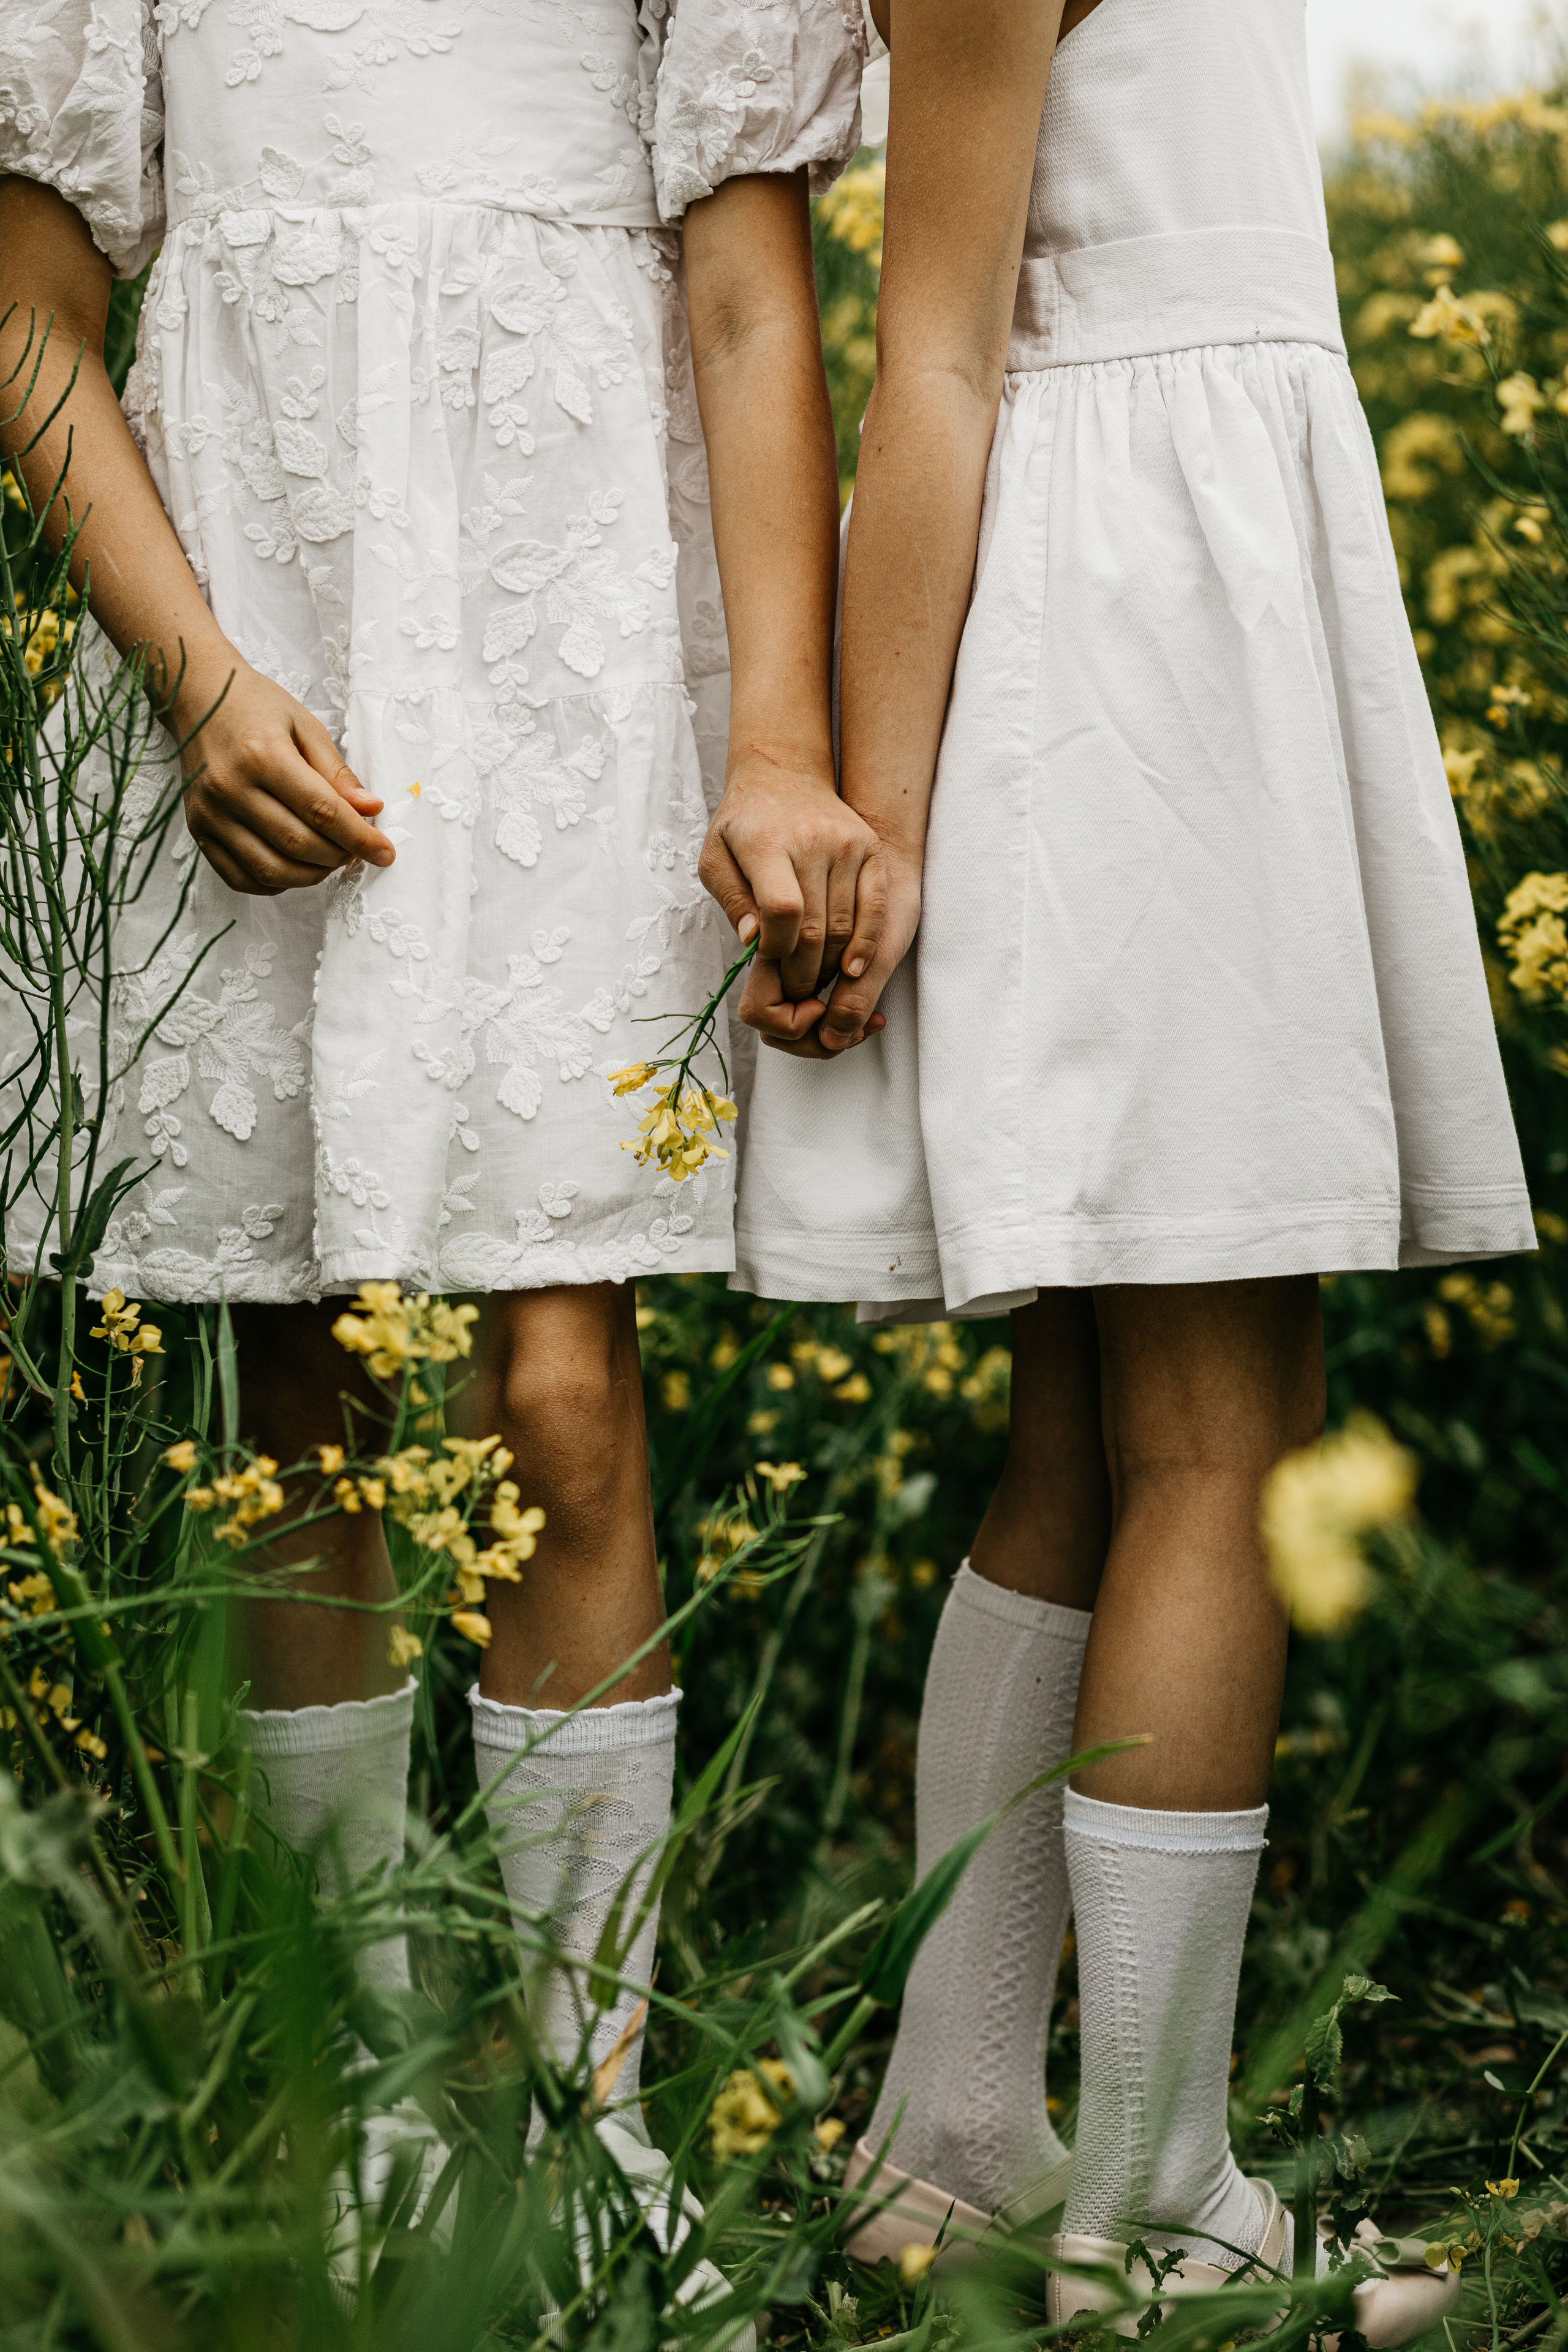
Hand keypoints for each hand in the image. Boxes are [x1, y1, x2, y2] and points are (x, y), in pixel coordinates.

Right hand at [170, 658, 394, 896]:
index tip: (385, 852)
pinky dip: (275, 883)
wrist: (197, 697)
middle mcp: (231, 788)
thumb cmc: (256, 706)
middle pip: (298, 845)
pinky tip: (295, 867)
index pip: (322, 812)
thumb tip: (371, 810)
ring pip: (271, 870)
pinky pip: (239, 878)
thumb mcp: (305, 725)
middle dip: (339, 856)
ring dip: (312, 875)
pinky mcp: (198, 830)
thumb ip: (337, 772)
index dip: (360, 838)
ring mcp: (210, 814)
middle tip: (356, 848)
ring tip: (330, 858)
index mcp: (263, 756)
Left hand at [698, 744, 886, 1004]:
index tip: (766, 958)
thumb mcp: (715, 858)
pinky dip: (866, 944)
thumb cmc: (743, 826)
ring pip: (845, 926)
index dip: (775, 947)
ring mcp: (847, 845)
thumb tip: (754, 943)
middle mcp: (813, 841)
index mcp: (768, 843)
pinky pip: (875, 908)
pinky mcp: (870, 850)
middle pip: (815, 927)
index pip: (782, 910)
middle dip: (802, 971)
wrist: (784, 776)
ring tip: (814, 979)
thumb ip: (732, 901)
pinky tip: (852, 968)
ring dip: (829, 965)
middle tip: (793, 990)